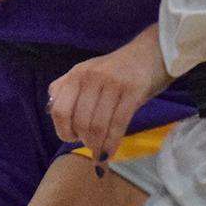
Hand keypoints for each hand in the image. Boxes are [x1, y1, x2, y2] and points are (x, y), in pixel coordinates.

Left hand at [45, 30, 171, 163]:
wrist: (152, 53)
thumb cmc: (118, 68)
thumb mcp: (88, 71)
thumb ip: (69, 88)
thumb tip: (52, 111)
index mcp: (76, 74)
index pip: (59, 110)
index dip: (63, 130)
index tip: (72, 138)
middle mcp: (91, 77)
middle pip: (79, 121)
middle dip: (83, 140)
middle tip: (90, 145)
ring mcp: (112, 84)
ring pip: (98, 125)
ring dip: (97, 145)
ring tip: (100, 151)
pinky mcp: (133, 91)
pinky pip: (118, 124)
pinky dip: (112, 143)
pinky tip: (110, 152)